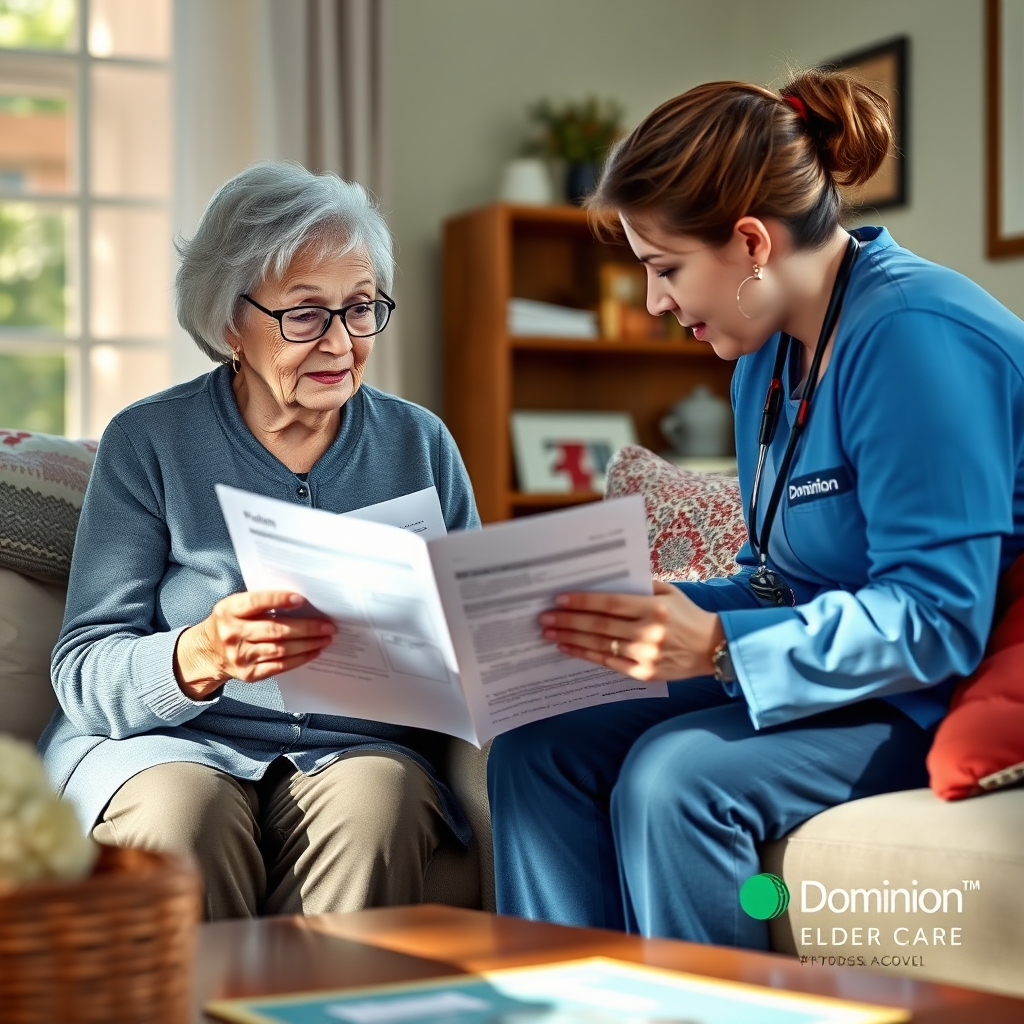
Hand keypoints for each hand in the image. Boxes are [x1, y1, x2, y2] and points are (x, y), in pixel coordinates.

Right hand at [174, 590, 335, 698]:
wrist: (207, 653)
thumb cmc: (230, 623)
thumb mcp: (235, 607)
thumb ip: (260, 602)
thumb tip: (300, 601)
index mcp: (229, 610)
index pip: (256, 602)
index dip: (279, 600)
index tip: (301, 599)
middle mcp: (233, 633)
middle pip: (275, 630)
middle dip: (306, 628)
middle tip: (328, 625)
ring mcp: (240, 656)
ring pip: (281, 650)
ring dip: (308, 644)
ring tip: (326, 638)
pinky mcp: (248, 673)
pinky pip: (279, 666)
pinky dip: (299, 659)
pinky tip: (313, 652)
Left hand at [539, 581, 724, 681]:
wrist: (713, 648)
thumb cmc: (687, 615)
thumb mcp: (668, 592)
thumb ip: (639, 586)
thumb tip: (604, 580)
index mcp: (654, 608)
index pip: (610, 603)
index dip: (583, 601)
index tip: (559, 599)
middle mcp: (649, 632)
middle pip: (600, 625)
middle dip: (568, 621)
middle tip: (544, 618)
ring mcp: (646, 655)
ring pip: (600, 645)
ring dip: (571, 638)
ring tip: (549, 633)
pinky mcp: (644, 673)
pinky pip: (609, 663)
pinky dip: (586, 655)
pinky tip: (568, 648)